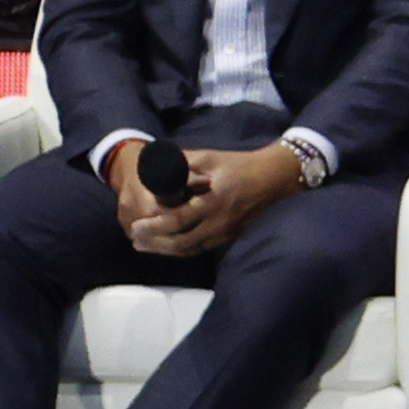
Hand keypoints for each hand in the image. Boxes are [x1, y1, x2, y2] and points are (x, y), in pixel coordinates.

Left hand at [118, 141, 304, 257]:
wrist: (273, 179)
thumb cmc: (239, 165)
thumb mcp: (210, 158)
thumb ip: (182, 163)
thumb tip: (155, 166)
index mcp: (212, 201)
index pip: (178, 220)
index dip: (154, 226)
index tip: (136, 226)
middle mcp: (218, 222)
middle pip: (180, 242)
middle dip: (154, 243)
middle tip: (135, 240)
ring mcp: (225, 233)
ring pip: (190, 250)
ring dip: (165, 250)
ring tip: (145, 246)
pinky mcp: (229, 238)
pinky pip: (201, 249)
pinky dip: (182, 250)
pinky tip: (168, 247)